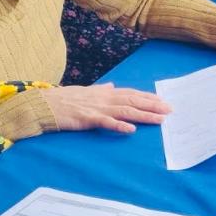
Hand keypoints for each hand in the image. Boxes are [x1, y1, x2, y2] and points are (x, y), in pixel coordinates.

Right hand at [42, 83, 169, 133]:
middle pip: (133, 101)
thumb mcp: (86, 91)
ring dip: (144, 115)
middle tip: (170, 110)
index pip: (131, 94)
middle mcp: (104, 98)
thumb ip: (101, 90)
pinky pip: (106, 122)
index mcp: (105, 93)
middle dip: (153, 105)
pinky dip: (119, 125)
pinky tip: (131, 129)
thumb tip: (113, 86)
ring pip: (125, 111)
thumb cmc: (65, 99)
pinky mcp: (87, 118)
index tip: (163, 101)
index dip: (148, 97)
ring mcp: (96, 108)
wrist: (45, 104)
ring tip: (159, 120)